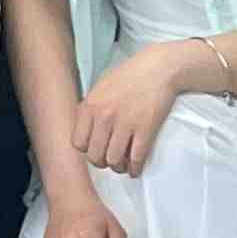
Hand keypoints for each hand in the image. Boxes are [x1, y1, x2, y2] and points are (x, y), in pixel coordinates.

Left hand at [74, 44, 189, 175]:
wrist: (157, 69)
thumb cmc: (129, 76)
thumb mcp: (100, 87)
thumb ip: (90, 108)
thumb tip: (85, 129)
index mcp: (90, 106)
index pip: (78, 143)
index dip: (86, 150)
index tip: (94, 149)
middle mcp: (104, 117)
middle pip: (95, 156)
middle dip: (102, 162)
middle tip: (109, 159)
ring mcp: (125, 124)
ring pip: (114, 161)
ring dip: (118, 167)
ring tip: (123, 164)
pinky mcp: (145, 130)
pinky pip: (136, 159)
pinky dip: (135, 168)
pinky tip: (135, 168)